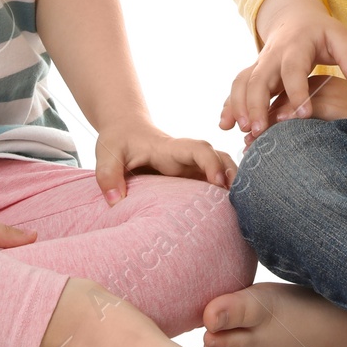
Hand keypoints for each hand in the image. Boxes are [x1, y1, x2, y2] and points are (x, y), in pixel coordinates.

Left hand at [94, 118, 237, 203]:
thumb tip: (116, 201)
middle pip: (221, 159)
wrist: (126, 130)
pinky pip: (213, 184)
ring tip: (239, 212)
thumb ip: (108, 175)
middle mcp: (186, 157)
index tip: (219, 183)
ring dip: (234, 186)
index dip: (212, 164)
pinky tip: (227, 216)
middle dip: (234, 176)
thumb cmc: (118, 140)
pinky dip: (224, 195)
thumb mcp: (107, 153)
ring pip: (223, 170)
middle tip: (239, 202)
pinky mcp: (190, 179)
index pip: (199, 150)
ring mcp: (191, 168)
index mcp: (170, 149)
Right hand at [219, 0, 346, 140]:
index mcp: (296, 46)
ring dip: (239, 106)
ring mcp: (259, 64)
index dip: (297, 92)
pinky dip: (229, 105)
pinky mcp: (252, 72)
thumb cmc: (321, 32)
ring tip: (243, 130)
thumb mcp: (340, 37)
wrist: (295, 18)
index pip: (294, 70)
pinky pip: (236, 87)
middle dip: (257, 104)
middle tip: (259, 130)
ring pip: (242, 83)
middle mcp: (272, 55)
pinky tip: (225, 125)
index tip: (303, 115)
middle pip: (259, 79)